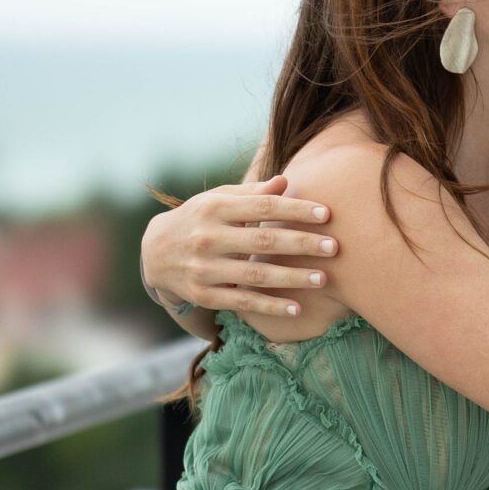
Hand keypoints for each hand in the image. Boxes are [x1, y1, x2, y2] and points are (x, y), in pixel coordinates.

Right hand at [142, 175, 338, 320]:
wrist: (154, 252)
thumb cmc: (200, 219)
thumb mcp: (219, 201)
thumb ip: (252, 194)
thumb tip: (286, 181)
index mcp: (214, 208)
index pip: (262, 207)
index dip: (296, 209)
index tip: (327, 214)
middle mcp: (208, 237)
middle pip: (263, 240)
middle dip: (302, 243)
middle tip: (335, 247)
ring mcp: (204, 268)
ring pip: (256, 274)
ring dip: (292, 277)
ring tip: (324, 278)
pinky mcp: (203, 294)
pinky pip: (242, 301)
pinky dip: (270, 306)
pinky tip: (297, 307)